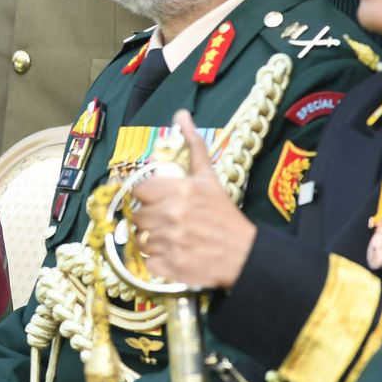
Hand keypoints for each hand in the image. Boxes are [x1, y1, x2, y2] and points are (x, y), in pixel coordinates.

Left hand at [129, 111, 258, 289]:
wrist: (244, 255)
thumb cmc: (224, 215)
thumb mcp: (208, 178)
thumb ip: (193, 145)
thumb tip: (181, 114)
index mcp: (177, 192)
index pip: (138, 191)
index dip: (145, 196)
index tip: (155, 200)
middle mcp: (170, 216)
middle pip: (137, 216)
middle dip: (149, 218)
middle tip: (168, 221)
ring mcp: (168, 243)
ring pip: (139, 239)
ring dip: (151, 239)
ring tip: (171, 238)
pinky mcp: (168, 267)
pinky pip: (146, 261)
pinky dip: (156, 260)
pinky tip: (172, 254)